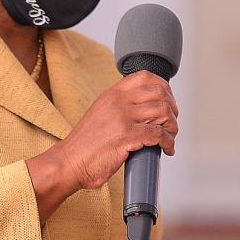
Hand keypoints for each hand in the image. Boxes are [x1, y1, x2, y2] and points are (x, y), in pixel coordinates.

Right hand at [27, 72, 177, 220]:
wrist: (68, 163)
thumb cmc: (84, 146)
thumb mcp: (100, 115)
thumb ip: (119, 108)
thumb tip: (145, 113)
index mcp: (111, 95)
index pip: (145, 76)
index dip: (163, 87)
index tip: (167, 101)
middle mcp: (117, 102)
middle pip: (159, 93)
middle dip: (172, 109)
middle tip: (171, 122)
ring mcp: (122, 118)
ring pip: (163, 112)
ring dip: (172, 126)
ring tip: (169, 137)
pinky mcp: (126, 136)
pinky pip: (158, 134)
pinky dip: (168, 142)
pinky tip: (166, 149)